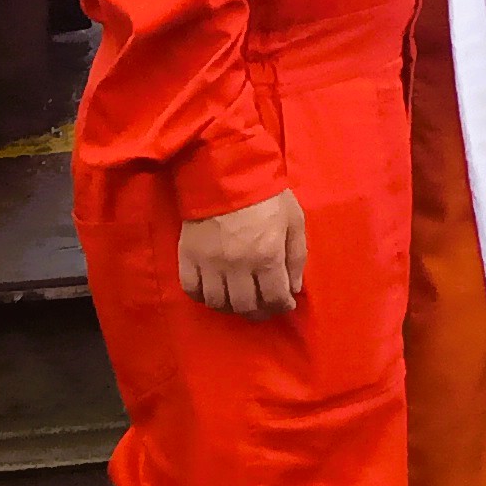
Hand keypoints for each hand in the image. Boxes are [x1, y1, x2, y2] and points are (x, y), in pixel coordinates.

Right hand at [179, 191, 308, 315]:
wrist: (226, 174)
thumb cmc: (267, 196)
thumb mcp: (294, 221)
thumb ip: (296, 257)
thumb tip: (293, 288)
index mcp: (267, 256)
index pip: (274, 297)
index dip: (282, 306)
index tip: (285, 304)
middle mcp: (238, 266)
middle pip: (246, 306)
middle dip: (259, 311)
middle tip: (264, 307)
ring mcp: (210, 264)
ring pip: (218, 303)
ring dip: (231, 307)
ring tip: (240, 300)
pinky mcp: (189, 257)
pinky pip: (192, 290)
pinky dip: (203, 297)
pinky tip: (215, 292)